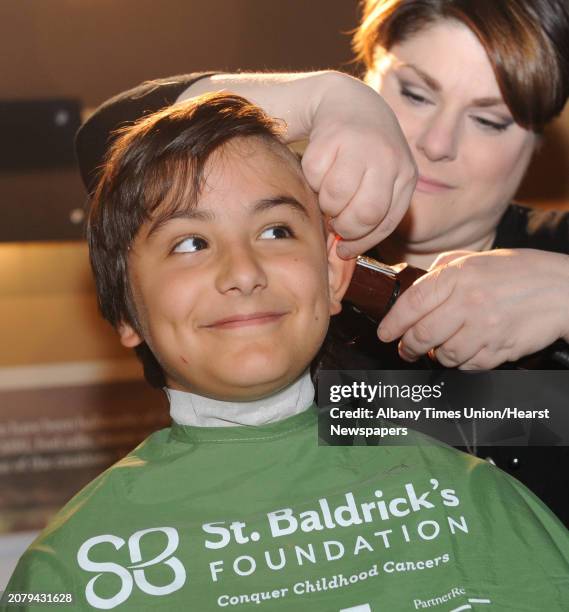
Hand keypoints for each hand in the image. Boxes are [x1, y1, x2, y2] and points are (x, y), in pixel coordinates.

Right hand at [301, 73, 416, 257]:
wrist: (349, 104)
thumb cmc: (366, 155)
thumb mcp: (383, 180)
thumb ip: (374, 212)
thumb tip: (345, 252)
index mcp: (405, 174)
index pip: (383, 223)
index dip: (360, 242)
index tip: (344, 250)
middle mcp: (388, 158)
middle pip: (363, 215)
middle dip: (343, 225)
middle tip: (335, 218)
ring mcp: (360, 146)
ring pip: (335, 199)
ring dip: (326, 202)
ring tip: (330, 190)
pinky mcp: (331, 137)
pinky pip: (314, 177)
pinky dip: (312, 179)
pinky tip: (322, 167)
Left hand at [377, 249, 568, 368]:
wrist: (561, 289)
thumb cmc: (517, 272)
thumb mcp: (475, 259)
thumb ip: (442, 272)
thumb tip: (413, 289)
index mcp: (458, 276)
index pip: (412, 304)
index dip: (392, 323)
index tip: (384, 334)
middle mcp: (468, 302)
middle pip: (421, 335)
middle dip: (407, 347)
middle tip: (405, 349)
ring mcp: (484, 329)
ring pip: (443, 355)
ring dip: (435, 355)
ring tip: (437, 349)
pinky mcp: (499, 349)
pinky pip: (467, 366)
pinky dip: (460, 363)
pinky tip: (463, 351)